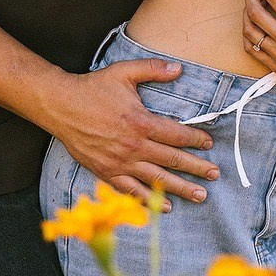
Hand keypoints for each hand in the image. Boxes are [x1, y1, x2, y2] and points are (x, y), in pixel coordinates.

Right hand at [44, 55, 219, 207]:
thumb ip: (152, 69)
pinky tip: (166, 207)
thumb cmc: (92, 88)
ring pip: (158, 180)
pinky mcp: (107, 172)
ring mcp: (121, 162)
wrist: (60, 106)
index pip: (177, 135)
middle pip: (172, 160)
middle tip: (215, 174)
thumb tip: (179, 68)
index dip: (196, 139)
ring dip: (182, 188)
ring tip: (201, 195)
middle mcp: (134, 146)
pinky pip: (132, 191)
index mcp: (141, 122)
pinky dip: (150, 200)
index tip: (208, 143)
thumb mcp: (123, 72)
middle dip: (197, 168)